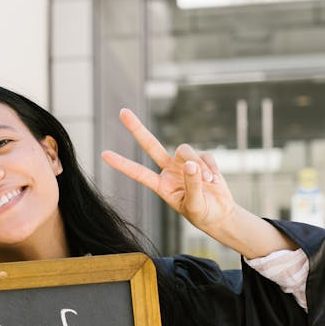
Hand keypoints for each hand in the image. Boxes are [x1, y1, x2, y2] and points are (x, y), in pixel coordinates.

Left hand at [101, 108, 235, 232]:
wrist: (220, 213)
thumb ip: (192, 185)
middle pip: (151, 145)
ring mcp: (183, 163)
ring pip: (185, 150)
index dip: (122, 164)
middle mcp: (168, 171)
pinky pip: (205, 155)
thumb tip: (191, 164)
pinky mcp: (200, 159)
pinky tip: (216, 180)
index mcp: (161, 185)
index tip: (104, 155)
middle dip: (137, 128)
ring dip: (198, 164)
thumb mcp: (195, 205)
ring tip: (209, 181)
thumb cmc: (203, 213)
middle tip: (122, 111)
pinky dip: (211, 167)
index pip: (138, 173)